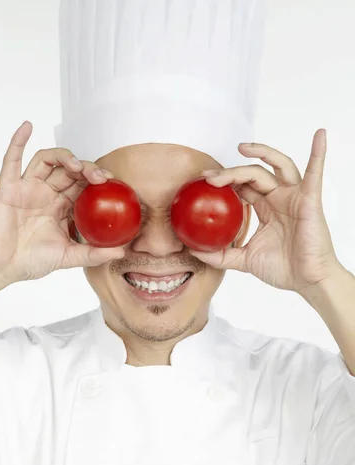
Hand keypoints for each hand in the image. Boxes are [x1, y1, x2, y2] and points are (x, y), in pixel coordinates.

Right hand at [0, 121, 124, 283]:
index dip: (97, 180)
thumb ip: (94, 254)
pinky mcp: (8, 187)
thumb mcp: (68, 257)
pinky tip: (27, 127)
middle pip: (69, 170)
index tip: (112, 182)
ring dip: (64, 157)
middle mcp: (45, 194)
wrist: (1, 268)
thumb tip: (121, 251)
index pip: (82, 186)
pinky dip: (18, 141)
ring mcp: (27, 189)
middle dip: (86, 169)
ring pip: (47, 161)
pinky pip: (12, 160)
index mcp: (60, 207)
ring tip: (77, 166)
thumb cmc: (31, 261)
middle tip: (100, 177)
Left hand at [190, 129, 341, 295]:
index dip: (224, 180)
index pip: (243, 186)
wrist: (307, 281)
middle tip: (210, 177)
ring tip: (242, 147)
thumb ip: (220, 255)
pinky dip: (318, 153)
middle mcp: (280, 198)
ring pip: (278, 166)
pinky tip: (319, 136)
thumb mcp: (244, 260)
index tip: (204, 182)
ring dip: (262, 153)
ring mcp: (295, 197)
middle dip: (231, 172)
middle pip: (254, 174)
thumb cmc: (283, 269)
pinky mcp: (309, 199)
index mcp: (266, 209)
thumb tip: (192, 251)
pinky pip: (315, 172)